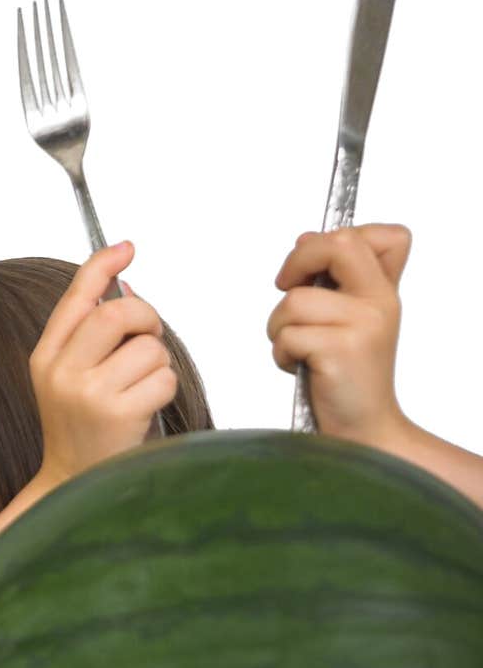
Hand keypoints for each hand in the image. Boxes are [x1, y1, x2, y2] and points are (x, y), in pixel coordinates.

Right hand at [29, 241, 176, 484]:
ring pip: (148, 347)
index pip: (76, 296)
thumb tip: (124, 285)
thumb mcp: (70, 376)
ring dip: (158, 361)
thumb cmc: (80, 425)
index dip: (103, 265)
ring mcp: (89, 394)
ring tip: (142, 385)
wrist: (74, 482)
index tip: (127, 248)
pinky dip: (164, 388)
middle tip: (149, 336)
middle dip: (147, 318)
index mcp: (45, 356)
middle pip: (118, 313)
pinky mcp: (118, 415)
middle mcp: (62, 371)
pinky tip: (146, 407)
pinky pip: (162, 378)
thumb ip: (91, 333)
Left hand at [267, 224, 411, 443]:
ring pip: (295, 300)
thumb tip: (305, 239)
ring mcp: (362, 326)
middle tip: (286, 288)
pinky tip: (300, 368)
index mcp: (385, 292)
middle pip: (339, 243)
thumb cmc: (349, 379)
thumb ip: (337, 280)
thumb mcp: (352, 322)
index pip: (388, 235)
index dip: (341, 238)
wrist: (363, 431)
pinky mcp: (339, 351)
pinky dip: (282, 353)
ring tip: (296, 350)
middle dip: (298, 262)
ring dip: (279, 326)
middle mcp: (380, 304)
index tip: (315, 267)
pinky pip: (288, 334)